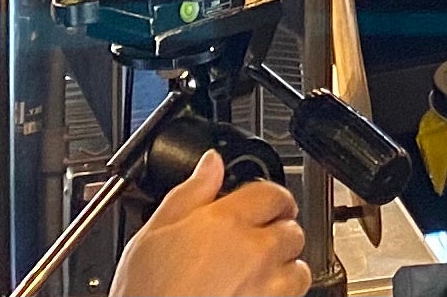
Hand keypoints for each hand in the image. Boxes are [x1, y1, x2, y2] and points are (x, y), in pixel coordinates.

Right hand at [106, 153, 301, 296]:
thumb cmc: (147, 292)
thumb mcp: (153, 232)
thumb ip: (190, 192)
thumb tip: (211, 163)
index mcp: (226, 221)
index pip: (273, 192)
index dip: (270, 195)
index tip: (263, 203)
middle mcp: (254, 251)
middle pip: (291, 228)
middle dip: (278, 229)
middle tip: (254, 237)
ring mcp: (267, 286)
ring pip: (299, 266)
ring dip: (286, 263)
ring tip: (260, 268)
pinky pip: (293, 295)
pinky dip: (282, 291)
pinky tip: (256, 291)